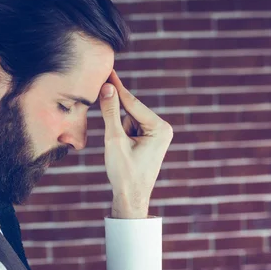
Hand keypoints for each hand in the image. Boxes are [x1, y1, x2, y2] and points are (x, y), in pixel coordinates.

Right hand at [99, 69, 173, 218]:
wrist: (131, 198)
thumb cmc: (124, 173)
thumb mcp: (114, 140)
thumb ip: (110, 112)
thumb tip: (107, 88)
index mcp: (160, 128)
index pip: (133, 103)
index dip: (117, 87)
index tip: (108, 70)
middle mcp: (162, 128)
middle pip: (131, 111)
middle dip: (116, 118)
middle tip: (108, 124)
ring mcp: (157, 134)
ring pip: (128, 119)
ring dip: (118, 129)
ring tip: (119, 152)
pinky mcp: (150, 140)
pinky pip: (130, 128)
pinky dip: (120, 134)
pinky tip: (121, 151)